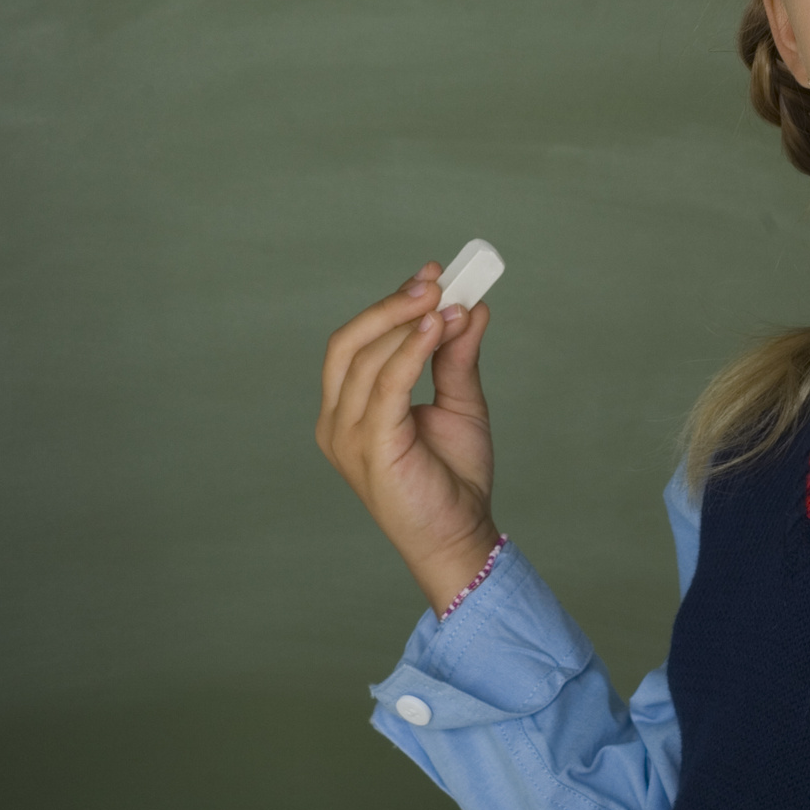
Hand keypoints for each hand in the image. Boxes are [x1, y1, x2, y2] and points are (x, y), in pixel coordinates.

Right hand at [316, 261, 500, 613]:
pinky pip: (385, 385)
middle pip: (348, 342)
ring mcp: (347, 435)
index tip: (432, 274)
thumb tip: (472, 306)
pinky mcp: (370, 448)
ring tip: (446, 301)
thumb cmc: (452, 478)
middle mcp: (337, 419)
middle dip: (391, 304)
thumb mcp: (459, 403)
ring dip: (407, 321)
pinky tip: (436, 327)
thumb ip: (457, 356)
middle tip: (436, 279)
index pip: (357, 341)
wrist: (462, 536)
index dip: (391, 303)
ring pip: (366, 358)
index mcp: (349, 407)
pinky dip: (410, 350)